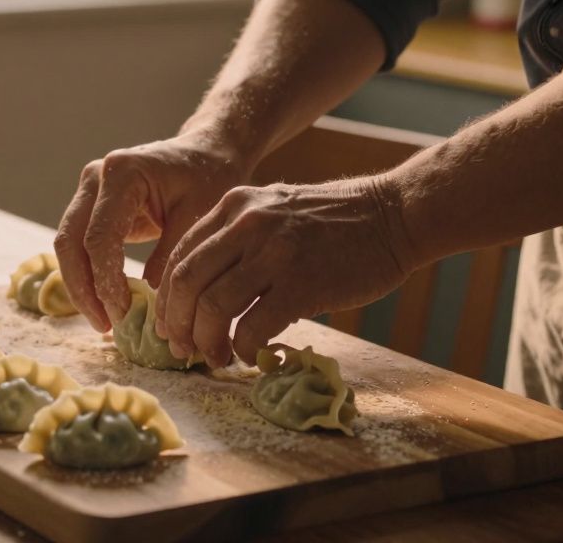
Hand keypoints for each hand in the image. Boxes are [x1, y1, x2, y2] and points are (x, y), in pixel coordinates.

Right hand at [55, 133, 248, 331]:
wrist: (206, 153)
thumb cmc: (208, 178)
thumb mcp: (199, 215)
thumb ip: (172, 256)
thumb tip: (149, 302)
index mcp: (121, 173)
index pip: (99, 236)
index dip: (106, 280)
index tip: (123, 314)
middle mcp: (95, 177)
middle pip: (69, 242)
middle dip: (84, 289)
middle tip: (106, 326)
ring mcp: (89, 191)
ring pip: (67, 246)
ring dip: (81, 287)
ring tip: (104, 322)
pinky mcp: (92, 206)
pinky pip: (79, 246)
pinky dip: (88, 276)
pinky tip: (105, 304)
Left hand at [156, 177, 416, 366]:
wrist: (394, 215)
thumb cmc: (336, 222)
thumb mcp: (274, 211)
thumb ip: (238, 239)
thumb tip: (203, 291)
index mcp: (234, 206)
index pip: (181, 256)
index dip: (168, 298)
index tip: (170, 324)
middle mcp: (247, 224)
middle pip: (187, 282)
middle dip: (177, 324)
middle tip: (182, 349)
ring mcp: (274, 252)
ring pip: (213, 306)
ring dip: (207, 342)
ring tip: (216, 358)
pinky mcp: (302, 283)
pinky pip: (253, 326)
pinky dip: (244, 348)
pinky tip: (251, 355)